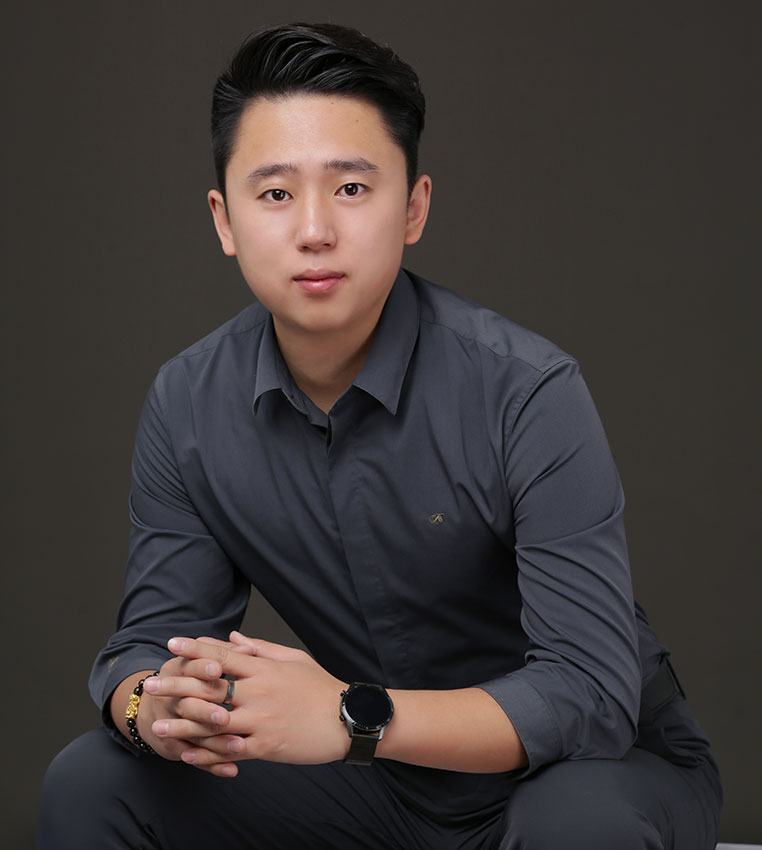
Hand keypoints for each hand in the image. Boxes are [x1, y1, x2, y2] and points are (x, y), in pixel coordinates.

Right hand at [135, 654, 233, 763]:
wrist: (156, 709)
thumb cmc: (193, 678)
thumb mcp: (203, 661)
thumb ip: (226, 654)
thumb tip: (246, 646)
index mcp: (178, 669)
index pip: (188, 666)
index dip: (202, 668)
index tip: (218, 670)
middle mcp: (170, 696)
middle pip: (187, 703)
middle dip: (205, 710)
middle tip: (225, 717)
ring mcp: (170, 723)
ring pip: (191, 734)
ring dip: (214, 741)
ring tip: (238, 747)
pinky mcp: (175, 746)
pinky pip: (194, 757)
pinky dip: (213, 765)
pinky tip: (232, 770)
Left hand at [146, 633, 348, 776]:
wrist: (346, 719)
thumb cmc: (321, 687)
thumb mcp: (294, 659)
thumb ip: (261, 648)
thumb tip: (233, 636)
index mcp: (264, 668)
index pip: (223, 655)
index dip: (195, 649)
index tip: (172, 644)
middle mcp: (258, 691)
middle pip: (210, 686)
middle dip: (177, 684)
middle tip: (152, 684)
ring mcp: (260, 720)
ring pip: (213, 721)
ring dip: (182, 723)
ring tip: (158, 724)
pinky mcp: (265, 746)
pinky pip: (229, 750)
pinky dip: (207, 752)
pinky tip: (187, 753)